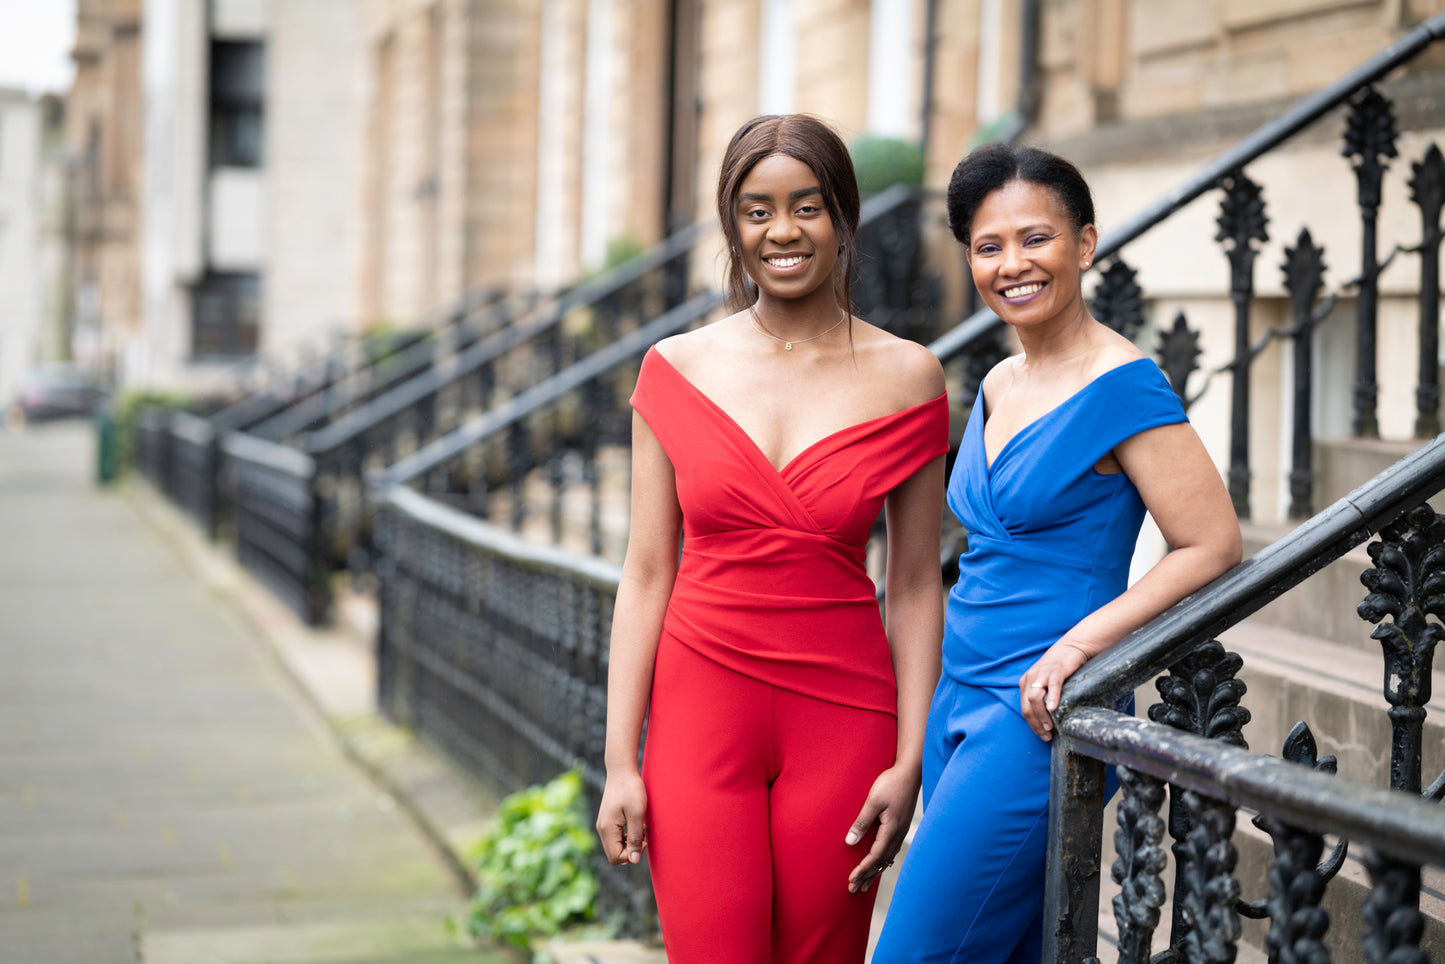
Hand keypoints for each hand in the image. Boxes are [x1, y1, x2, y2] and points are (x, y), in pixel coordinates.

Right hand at [596, 770, 647, 865]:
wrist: (621, 771)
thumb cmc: (631, 790)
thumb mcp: (637, 814)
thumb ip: (635, 838)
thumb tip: (634, 861)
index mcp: (607, 829)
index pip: (616, 858)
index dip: (632, 854)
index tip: (644, 839)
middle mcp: (601, 829)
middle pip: (615, 854)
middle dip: (631, 849)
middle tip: (643, 833)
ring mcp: (603, 824)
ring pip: (616, 846)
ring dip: (630, 842)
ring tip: (640, 826)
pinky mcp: (607, 820)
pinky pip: (616, 837)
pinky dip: (627, 835)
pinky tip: (635, 823)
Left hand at [844, 764, 919, 893]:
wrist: (910, 772)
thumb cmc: (891, 784)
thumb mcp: (873, 801)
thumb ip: (861, 822)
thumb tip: (850, 842)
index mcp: (891, 830)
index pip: (875, 857)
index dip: (862, 870)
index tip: (851, 880)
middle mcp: (898, 835)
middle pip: (881, 862)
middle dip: (867, 877)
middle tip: (854, 890)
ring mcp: (901, 832)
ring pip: (887, 858)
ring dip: (875, 872)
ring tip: (865, 885)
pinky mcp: (901, 827)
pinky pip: (891, 850)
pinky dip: (883, 861)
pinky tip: (880, 864)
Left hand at [1019, 639, 1093, 740]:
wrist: (1071, 647)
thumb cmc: (1060, 669)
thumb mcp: (1045, 682)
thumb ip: (1042, 696)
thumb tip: (1046, 720)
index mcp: (1025, 683)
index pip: (1024, 708)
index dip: (1032, 724)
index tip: (1042, 736)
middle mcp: (1030, 678)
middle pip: (1027, 706)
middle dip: (1036, 723)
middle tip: (1046, 735)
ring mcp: (1042, 674)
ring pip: (1035, 698)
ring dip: (1041, 715)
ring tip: (1050, 727)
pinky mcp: (1056, 671)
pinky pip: (1051, 686)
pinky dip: (1051, 698)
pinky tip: (1053, 709)